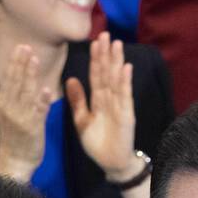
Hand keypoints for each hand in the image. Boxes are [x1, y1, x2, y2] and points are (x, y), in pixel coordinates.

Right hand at [0, 44, 52, 181]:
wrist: (14, 162)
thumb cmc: (14, 139)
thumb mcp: (7, 114)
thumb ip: (12, 97)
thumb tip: (17, 78)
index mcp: (2, 103)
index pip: (9, 78)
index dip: (15, 62)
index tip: (20, 47)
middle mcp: (9, 108)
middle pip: (15, 82)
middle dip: (21, 63)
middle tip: (26, 46)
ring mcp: (19, 118)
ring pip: (25, 93)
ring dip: (30, 75)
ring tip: (34, 59)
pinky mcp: (31, 128)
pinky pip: (37, 112)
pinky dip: (41, 100)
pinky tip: (45, 88)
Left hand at [66, 32, 137, 178]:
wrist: (111, 163)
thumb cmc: (98, 143)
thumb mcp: (82, 119)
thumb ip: (77, 100)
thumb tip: (70, 78)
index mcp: (99, 100)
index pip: (97, 75)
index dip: (95, 58)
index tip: (94, 41)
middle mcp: (111, 99)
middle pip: (107, 73)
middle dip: (106, 54)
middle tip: (105, 34)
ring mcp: (120, 106)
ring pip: (117, 80)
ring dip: (117, 62)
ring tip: (116, 44)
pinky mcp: (127, 115)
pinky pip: (125, 96)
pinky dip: (125, 82)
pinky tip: (126, 68)